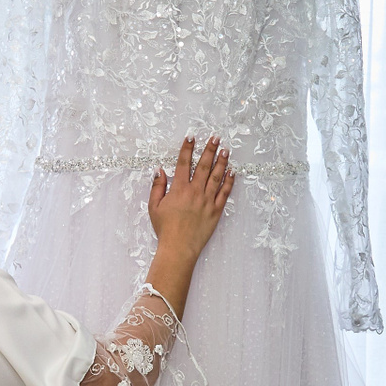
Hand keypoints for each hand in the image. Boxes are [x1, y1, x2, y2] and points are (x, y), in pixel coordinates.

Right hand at [148, 135, 233, 262]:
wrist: (179, 247)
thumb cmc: (165, 229)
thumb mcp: (154, 207)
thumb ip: (157, 187)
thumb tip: (160, 170)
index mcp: (179, 189)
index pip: (183, 163)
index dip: (187, 148)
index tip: (191, 137)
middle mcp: (195, 191)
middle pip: (203, 166)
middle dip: (209, 150)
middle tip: (215, 138)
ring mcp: (207, 200)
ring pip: (216, 176)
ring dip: (221, 162)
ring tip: (226, 150)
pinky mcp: (216, 211)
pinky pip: (224, 193)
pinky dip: (229, 182)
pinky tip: (232, 172)